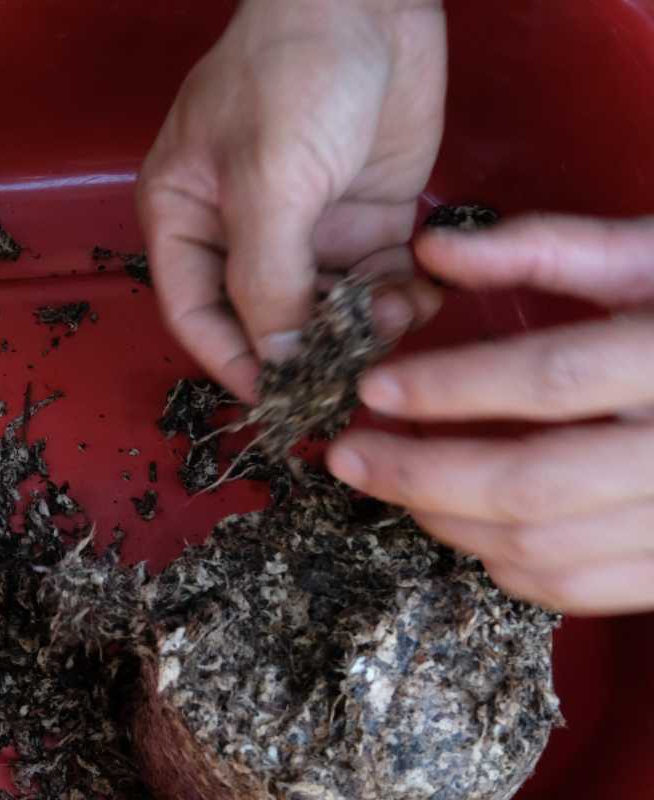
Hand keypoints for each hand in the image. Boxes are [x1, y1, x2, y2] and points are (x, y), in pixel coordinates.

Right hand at [137, 0, 445, 399]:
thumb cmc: (291, 74)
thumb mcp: (267, 179)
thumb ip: (266, 277)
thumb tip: (275, 361)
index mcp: (185, 219)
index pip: (197, 315)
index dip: (232, 362)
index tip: (279, 398)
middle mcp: (239, 234)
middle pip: (264, 321)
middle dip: (306, 350)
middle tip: (353, 372)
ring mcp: (306, 228)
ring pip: (326, 310)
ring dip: (361, 328)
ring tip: (395, 318)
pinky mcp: (364, 218)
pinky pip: (377, 282)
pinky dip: (398, 298)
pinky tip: (422, 293)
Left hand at [328, 214, 653, 614]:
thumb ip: (547, 247)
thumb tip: (433, 249)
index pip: (552, 381)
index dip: (452, 388)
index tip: (371, 388)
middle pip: (534, 485)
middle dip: (421, 475)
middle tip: (347, 457)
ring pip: (547, 549)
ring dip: (449, 522)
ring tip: (394, 485)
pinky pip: (580, 591)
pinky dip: (504, 567)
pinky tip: (464, 527)